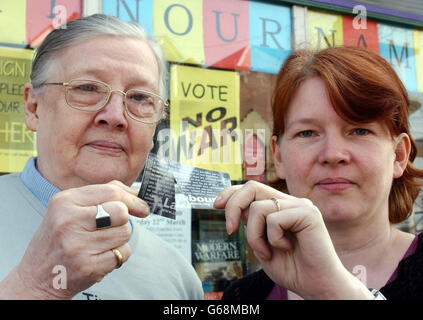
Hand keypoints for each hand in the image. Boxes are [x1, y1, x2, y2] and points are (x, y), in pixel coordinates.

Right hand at [4, 180, 148, 298]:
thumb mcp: (68, 209)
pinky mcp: (89, 266)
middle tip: (109, 228)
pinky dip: (117, 255)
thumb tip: (134, 194)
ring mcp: (79, 245)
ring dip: (118, 238)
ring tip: (98, 244)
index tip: (141, 206)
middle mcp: (69, 222)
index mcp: (64, 202)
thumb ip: (99, 196)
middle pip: (121, 212)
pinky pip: (122, 253)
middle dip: (122, 220)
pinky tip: (99, 256)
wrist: (36, 278)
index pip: (111, 191)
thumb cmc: (57, 240)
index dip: (131, 198)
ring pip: (124, 232)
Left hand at [214, 181, 371, 299]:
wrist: (317, 286)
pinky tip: (286, 248)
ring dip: (255, 236)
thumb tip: (229, 206)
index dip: (231, 193)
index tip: (216, 205)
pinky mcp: (308, 213)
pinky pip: (274, 219)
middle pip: (252, 187)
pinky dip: (272, 238)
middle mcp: (289, 202)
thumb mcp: (261, 244)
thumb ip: (251, 224)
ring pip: (258, 208)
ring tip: (268, 252)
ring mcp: (300, 206)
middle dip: (233, 206)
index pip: (251, 189)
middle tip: (231, 230)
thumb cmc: (291, 268)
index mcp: (279, 207)